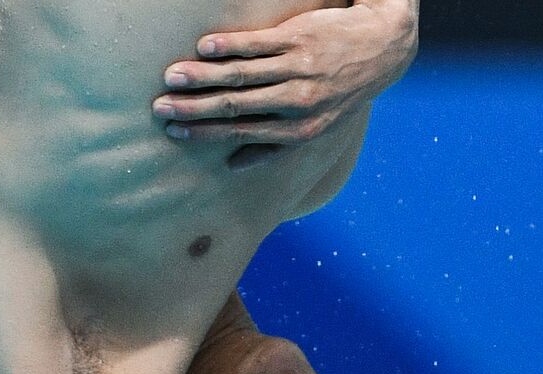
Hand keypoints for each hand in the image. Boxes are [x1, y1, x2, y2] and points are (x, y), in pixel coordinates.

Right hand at [153, 0, 417, 144]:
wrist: (383, 48)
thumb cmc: (341, 90)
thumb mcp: (318, 127)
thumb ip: (276, 146)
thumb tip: (234, 167)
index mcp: (300, 131)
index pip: (242, 132)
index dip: (205, 133)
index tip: (173, 131)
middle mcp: (299, 103)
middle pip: (236, 106)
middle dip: (195, 109)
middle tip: (158, 109)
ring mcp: (300, 69)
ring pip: (244, 75)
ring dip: (204, 76)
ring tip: (172, 77)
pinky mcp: (301, 38)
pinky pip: (260, 43)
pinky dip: (231, 46)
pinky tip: (205, 47)